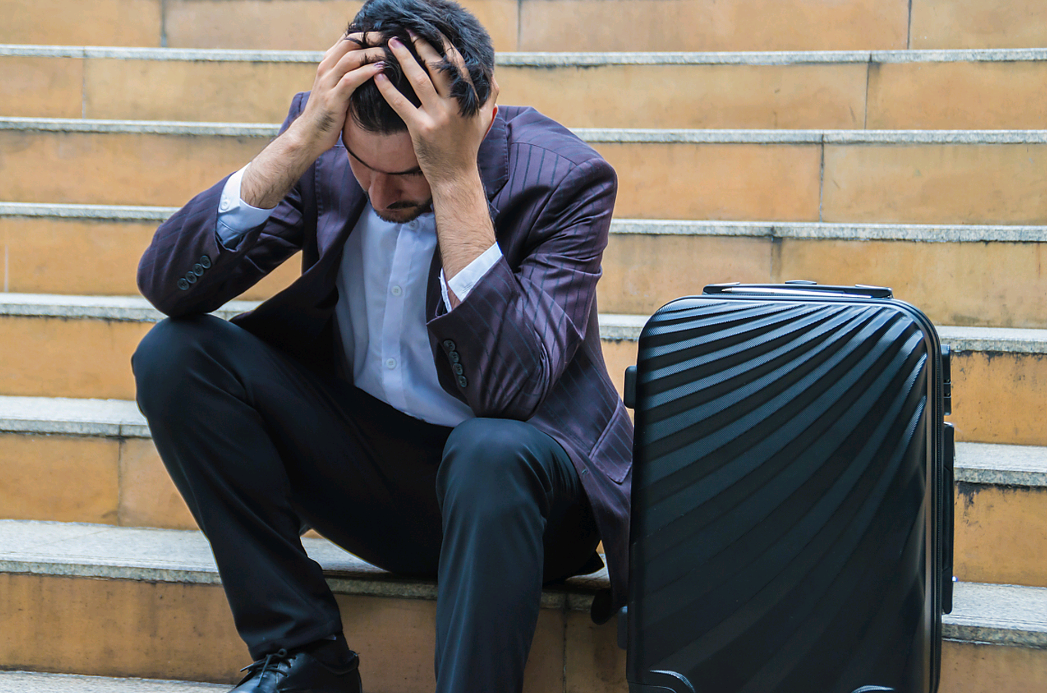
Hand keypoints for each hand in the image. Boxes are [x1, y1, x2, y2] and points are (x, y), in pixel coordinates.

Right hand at [291, 33, 386, 157]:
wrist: (309, 134)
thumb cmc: (328, 112)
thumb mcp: (336, 88)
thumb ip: (348, 74)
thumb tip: (372, 65)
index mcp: (327, 64)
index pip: (347, 39)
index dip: (367, 33)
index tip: (387, 33)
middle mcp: (325, 69)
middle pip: (350, 43)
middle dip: (372, 38)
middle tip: (393, 38)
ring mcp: (327, 82)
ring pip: (351, 58)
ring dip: (373, 53)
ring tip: (391, 52)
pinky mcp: (332, 98)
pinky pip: (351, 79)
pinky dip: (367, 72)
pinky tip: (381, 69)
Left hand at [374, 34, 498, 188]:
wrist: (455, 176)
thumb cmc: (467, 147)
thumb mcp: (484, 120)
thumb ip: (489, 96)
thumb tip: (491, 74)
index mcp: (468, 101)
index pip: (459, 66)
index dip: (446, 47)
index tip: (435, 33)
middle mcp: (454, 106)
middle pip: (437, 68)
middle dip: (423, 46)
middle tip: (409, 32)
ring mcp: (437, 118)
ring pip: (419, 81)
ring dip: (405, 60)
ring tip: (392, 44)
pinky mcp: (421, 129)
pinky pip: (401, 104)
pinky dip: (388, 89)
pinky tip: (378, 76)